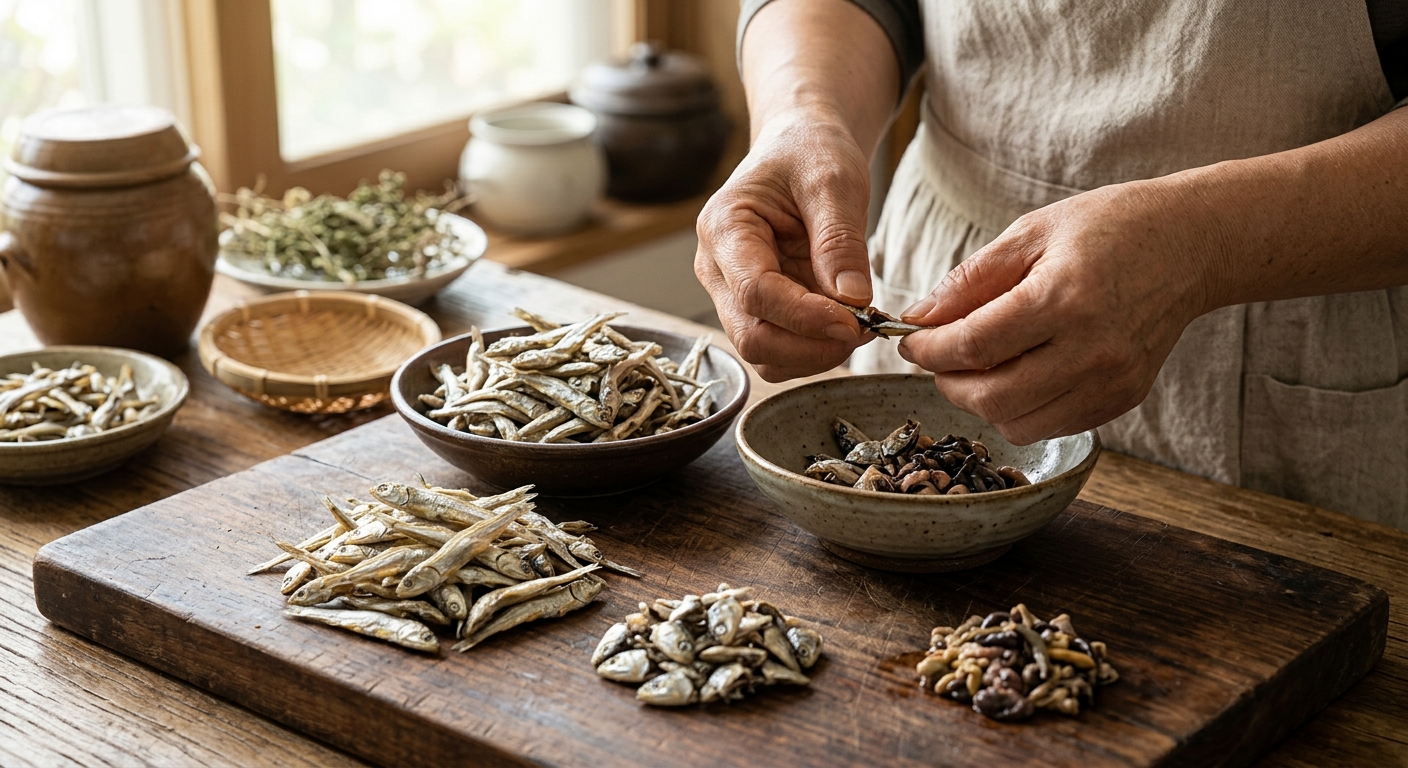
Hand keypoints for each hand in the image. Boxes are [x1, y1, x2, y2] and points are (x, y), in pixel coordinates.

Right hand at [695, 114, 874, 381]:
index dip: (805, 316)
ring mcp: (733, 294)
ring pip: (765, 354)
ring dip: (814, 354)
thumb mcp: (834, 181)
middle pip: (752, 337)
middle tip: (864, 331)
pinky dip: (815, 351)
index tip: (856, 321)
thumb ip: (840, 240)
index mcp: (724, 227)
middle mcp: (717, 269)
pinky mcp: (756, 310)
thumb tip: (854, 300)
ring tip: (859, 326)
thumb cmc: (810, 153)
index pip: (755, 291)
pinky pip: (780, 351)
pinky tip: (845, 326)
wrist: (799, 149)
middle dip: (810, 346)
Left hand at [896, 180, 1217, 443]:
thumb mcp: (1030, 234)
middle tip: (939, 358)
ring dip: (982, 402)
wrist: (1191, 245)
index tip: (910, 341)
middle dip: (948, 382)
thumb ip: (970, 280)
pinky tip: (1020, 374)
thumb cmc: (1109, 229)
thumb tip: (918, 318)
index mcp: (1063, 298)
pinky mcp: (1123, 399)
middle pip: (991, 397)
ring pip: (1018, 423)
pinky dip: (1021, 409)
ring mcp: (1111, 381)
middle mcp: (1091, 348)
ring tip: (978, 367)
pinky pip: (1051, 425)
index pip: (974, 345)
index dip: (929, 350)